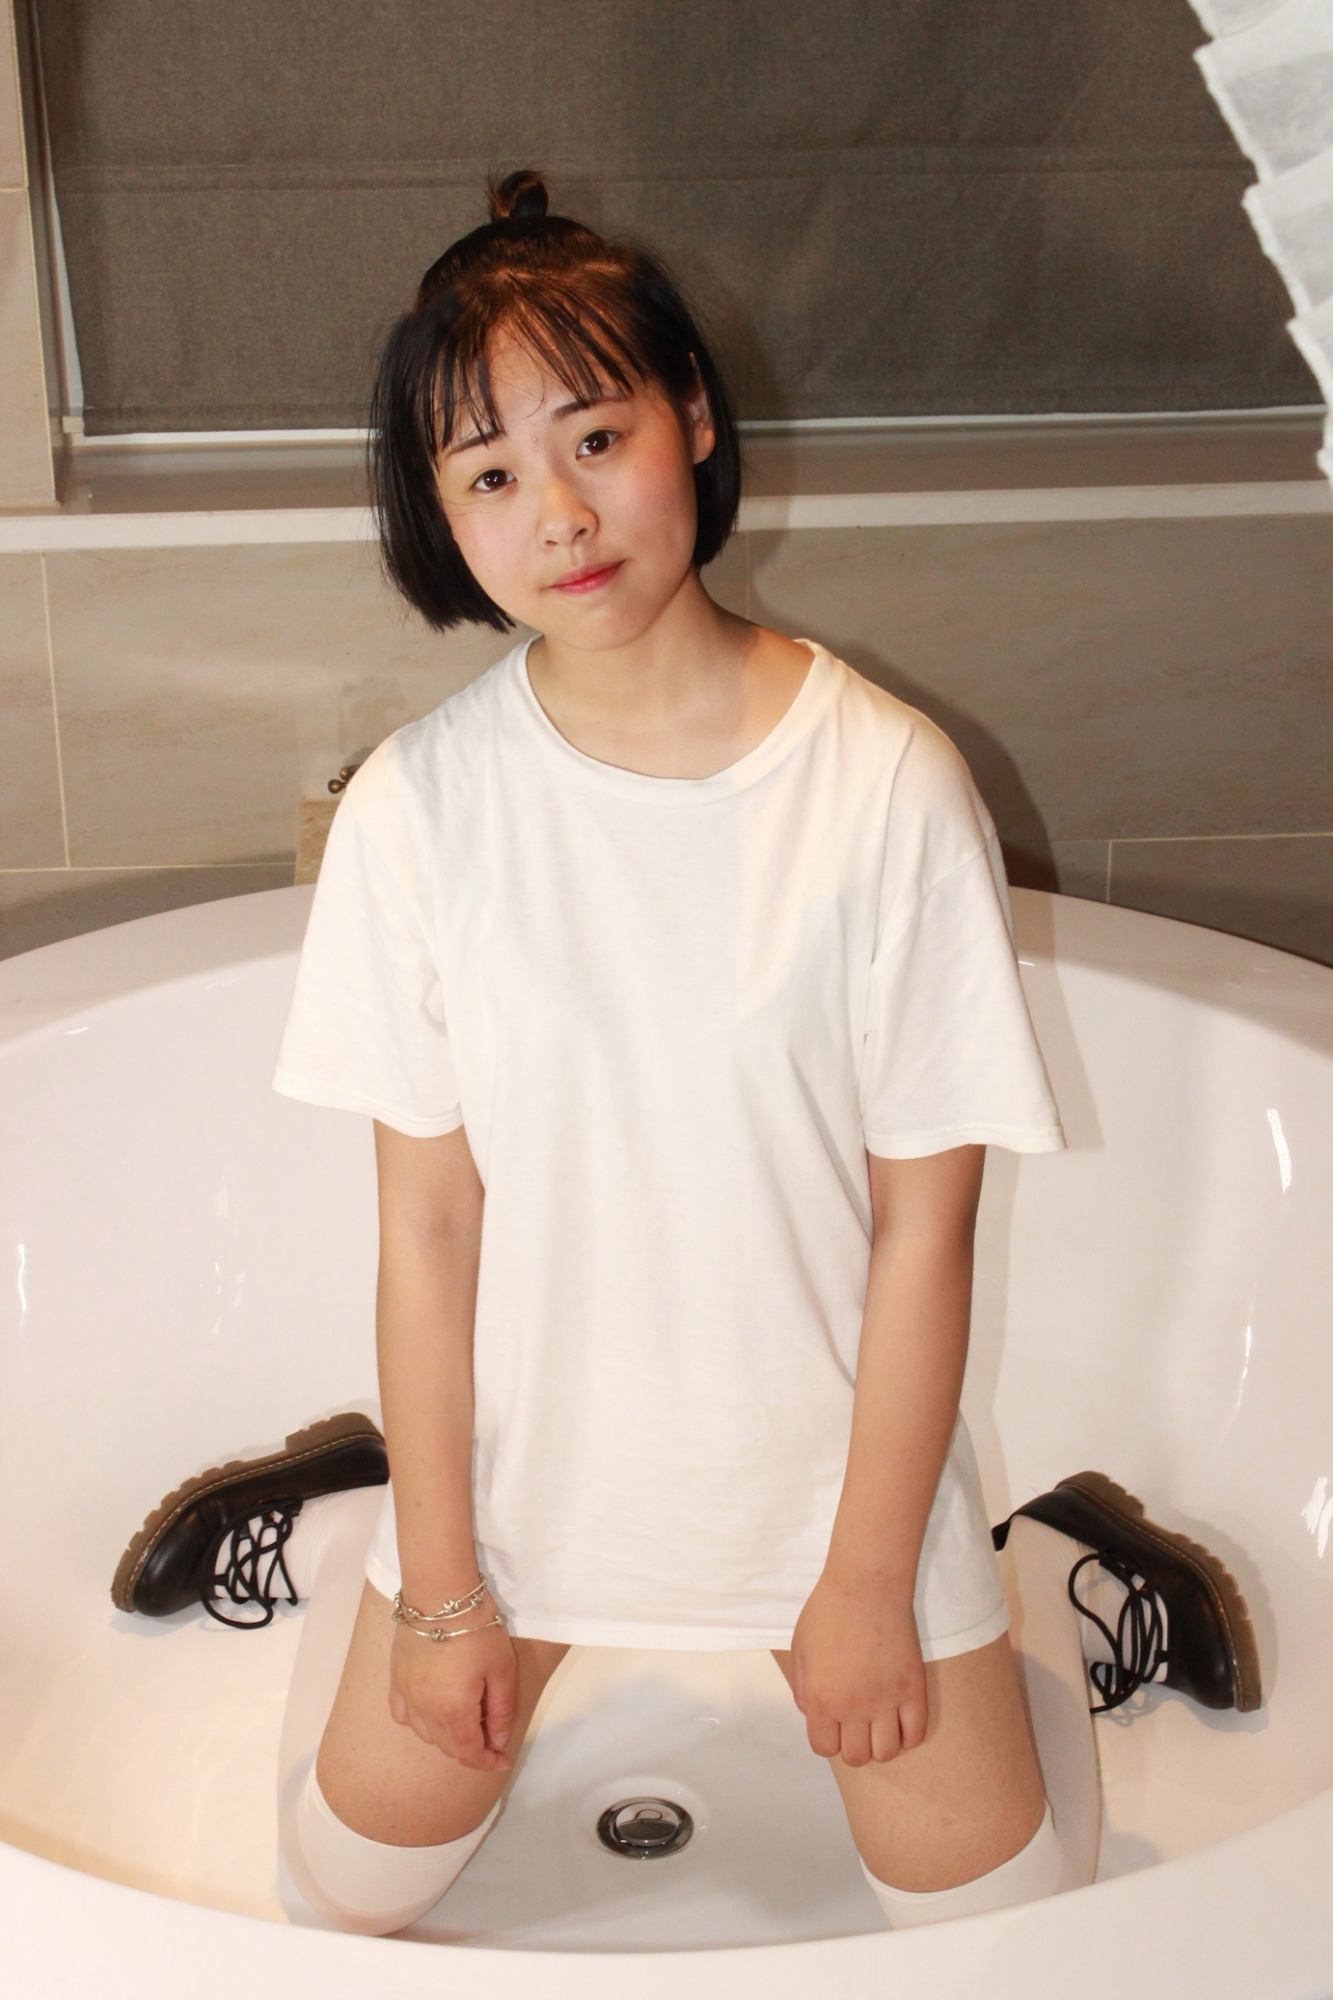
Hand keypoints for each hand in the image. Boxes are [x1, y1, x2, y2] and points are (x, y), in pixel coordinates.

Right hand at [388, 1605, 517, 1771]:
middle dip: (471, 1748)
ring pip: (425, 1734)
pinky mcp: (396, 1679)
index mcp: (453, 1713)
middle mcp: (425, 1712)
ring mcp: (406, 1696)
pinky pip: (402, 1714)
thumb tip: (499, 1741)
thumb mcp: (502, 1669)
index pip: (469, 1754)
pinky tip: (430, 1710)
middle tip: (491, 1733)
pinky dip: (418, 1721)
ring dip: (447, 1736)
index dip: (488, 1762)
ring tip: (466, 1718)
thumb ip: (502, 1710)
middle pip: (448, 1747)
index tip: (503, 1759)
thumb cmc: (477, 1629)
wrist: (439, 1594)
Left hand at [789, 1572, 927, 1766]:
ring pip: (887, 1752)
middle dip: (854, 1744)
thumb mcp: (800, 1649)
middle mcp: (853, 1708)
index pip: (825, 1748)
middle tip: (857, 1722)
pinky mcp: (913, 1689)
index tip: (833, 1723)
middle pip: (857, 1757)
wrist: (867, 1586)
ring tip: (880, 1722)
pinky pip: (916, 1734)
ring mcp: (886, 1701)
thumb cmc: (829, 1612)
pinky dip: (908, 1735)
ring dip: (881, 1743)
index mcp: (821, 1699)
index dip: (828, 1738)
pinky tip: (901, 1719)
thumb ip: (803, 1689)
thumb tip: (813, 1715)